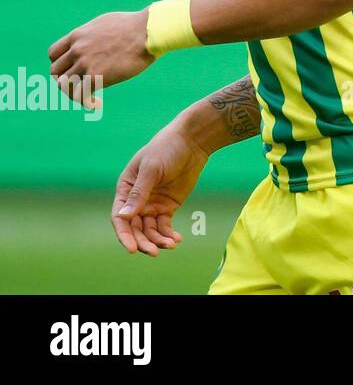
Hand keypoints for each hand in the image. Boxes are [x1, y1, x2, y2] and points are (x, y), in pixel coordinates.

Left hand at [48, 9, 152, 104]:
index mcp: (77, 35)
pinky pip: (80, 95)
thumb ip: (93, 35)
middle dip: (66, 79)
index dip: (60, 63)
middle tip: (81, 85)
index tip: (72, 69)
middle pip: (56, 71)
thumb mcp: (105, 23)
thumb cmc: (135, 25)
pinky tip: (97, 104)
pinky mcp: (97, 76)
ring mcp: (85, 63)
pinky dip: (86, 102)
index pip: (53, 54)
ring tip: (88, 96)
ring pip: (64, 85)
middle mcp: (77, 50)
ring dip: (74, 93)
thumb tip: (96, 40)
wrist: (148, 31)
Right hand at [112, 121, 209, 255]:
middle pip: (135, 228)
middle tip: (155, 252)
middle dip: (143, 242)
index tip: (132, 249)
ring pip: (150, 230)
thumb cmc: (166, 149)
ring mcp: (152, 204)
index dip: (124, 234)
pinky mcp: (168, 206)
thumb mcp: (151, 169)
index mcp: (125, 189)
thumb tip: (123, 216)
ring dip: (158, 240)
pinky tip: (176, 240)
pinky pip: (164, 225)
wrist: (192, 141)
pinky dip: (169, 234)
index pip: (120, 217)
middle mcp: (136, 200)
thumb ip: (139, 193)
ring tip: (170, 245)